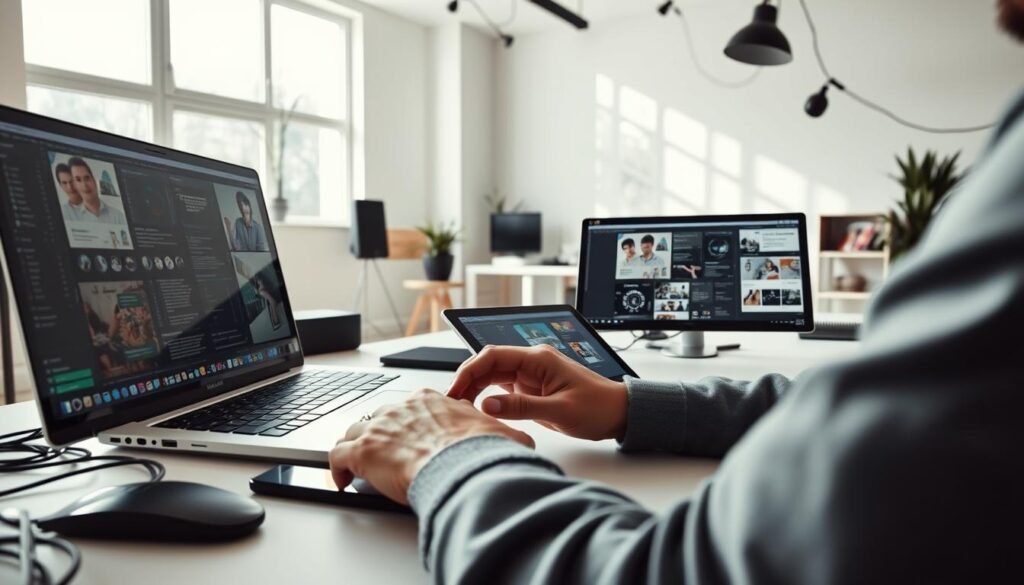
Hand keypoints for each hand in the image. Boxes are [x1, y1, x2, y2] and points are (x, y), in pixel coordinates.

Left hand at [329, 389, 533, 503]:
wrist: (461, 463)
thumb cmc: (479, 451)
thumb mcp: (503, 436)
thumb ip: (508, 436)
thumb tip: (523, 443)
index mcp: (431, 401)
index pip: (413, 407)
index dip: (410, 425)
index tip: (413, 439)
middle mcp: (401, 408)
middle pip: (382, 417)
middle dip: (382, 434)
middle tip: (387, 454)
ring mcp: (378, 427)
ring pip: (355, 431)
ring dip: (356, 447)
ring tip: (360, 466)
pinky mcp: (361, 450)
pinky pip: (337, 455)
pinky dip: (336, 468)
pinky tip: (342, 479)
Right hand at [447, 345, 628, 441]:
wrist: (620, 413)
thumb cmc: (598, 408)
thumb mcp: (560, 411)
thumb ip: (522, 407)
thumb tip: (487, 405)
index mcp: (538, 358)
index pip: (493, 356)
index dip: (469, 371)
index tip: (455, 389)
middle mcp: (532, 362)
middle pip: (488, 364)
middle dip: (467, 380)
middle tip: (452, 403)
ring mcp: (531, 375)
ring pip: (493, 376)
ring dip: (475, 389)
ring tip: (460, 408)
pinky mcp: (532, 388)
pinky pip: (503, 388)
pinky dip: (487, 397)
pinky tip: (478, 410)